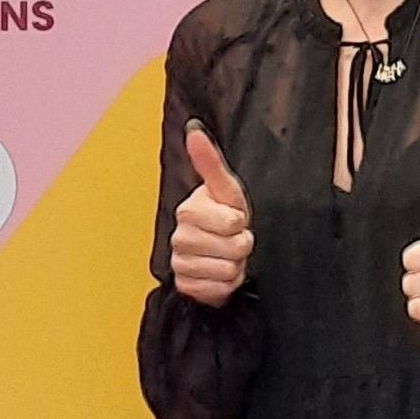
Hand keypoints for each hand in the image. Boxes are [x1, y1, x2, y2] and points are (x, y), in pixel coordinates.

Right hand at [170, 119, 253, 307]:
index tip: (233, 218)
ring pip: (227, 270)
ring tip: (226, 256)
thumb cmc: (223, 217)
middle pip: (233, 248)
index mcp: (187, 210)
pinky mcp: (185, 286)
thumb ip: (210, 161)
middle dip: (240, 246)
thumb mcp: (225, 189)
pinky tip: (219, 273)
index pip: (232, 221)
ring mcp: (180, 263)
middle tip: (232, 239)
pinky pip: (218, 289)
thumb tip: (194, 129)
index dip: (240, 222)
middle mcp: (179, 237)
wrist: (216, 253)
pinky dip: (226, 285)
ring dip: (234, 266)